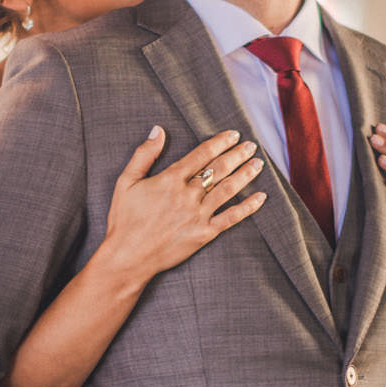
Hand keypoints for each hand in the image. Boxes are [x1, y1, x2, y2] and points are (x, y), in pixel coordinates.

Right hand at [98, 127, 266, 282]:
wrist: (128, 256)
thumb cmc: (124, 219)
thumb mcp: (126, 181)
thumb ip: (144, 154)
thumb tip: (158, 130)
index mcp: (170, 179)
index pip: (202, 154)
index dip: (220, 142)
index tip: (233, 135)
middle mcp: (188, 195)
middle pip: (219, 169)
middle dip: (237, 155)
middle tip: (251, 146)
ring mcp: (198, 215)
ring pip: (228, 190)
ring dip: (245, 175)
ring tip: (258, 164)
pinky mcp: (204, 234)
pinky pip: (231, 218)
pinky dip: (248, 207)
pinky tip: (261, 197)